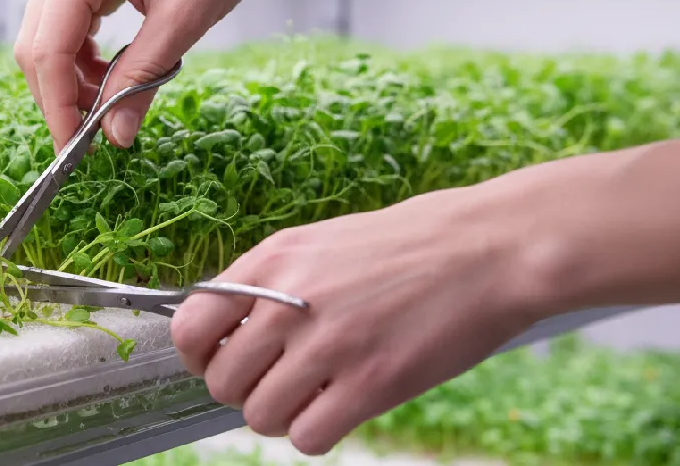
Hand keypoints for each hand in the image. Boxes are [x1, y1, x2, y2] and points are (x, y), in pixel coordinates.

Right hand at [13, 0, 281, 151]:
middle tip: (94, 137)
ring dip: (71, 80)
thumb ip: (141, 80)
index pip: (47, 50)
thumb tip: (113, 137)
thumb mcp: (183, 23)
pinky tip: (112, 73)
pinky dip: (81, 58)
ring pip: (45, 39)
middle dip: (60, 97)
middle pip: (35, 46)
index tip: (74, 154)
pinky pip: (63, 24)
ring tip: (113, 103)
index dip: (57, 107)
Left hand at [170, 186, 544, 455]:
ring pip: (260, 416)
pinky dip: (318, 432)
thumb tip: (224, 327)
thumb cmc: (409, 244)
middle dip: (245, 390)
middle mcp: (288, 302)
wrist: (489, 248)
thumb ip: (268, 282)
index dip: (200, 356)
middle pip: (222, 382)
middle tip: (281, 381)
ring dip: (282, 415)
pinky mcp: (371, 384)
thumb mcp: (320, 242)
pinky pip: (308, 437)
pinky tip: (341, 407)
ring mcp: (328, 345)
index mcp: (271, 262)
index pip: (190, 327)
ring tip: (315, 395)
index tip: (224, 361)